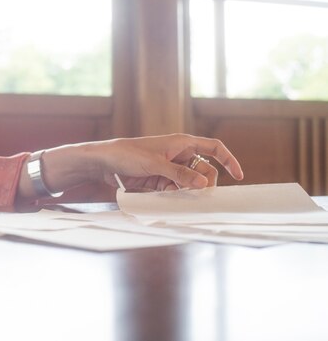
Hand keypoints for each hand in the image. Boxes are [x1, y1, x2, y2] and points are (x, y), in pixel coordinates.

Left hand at [89, 134, 243, 191]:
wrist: (105, 161)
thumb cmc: (128, 154)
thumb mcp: (155, 164)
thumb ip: (180, 174)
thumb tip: (204, 183)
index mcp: (182, 143)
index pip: (214, 148)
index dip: (228, 160)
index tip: (239, 175)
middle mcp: (179, 154)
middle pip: (205, 169)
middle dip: (207, 182)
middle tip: (201, 195)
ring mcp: (170, 168)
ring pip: (191, 182)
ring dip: (191, 191)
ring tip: (185, 199)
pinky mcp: (160, 179)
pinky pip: (177, 189)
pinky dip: (178, 195)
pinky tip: (174, 200)